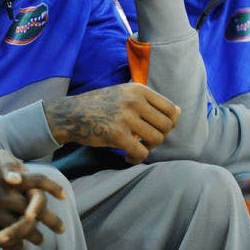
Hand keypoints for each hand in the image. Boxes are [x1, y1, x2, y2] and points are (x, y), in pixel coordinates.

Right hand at [0, 156, 65, 249]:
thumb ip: (7, 187)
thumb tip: (27, 194)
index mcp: (6, 179)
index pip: (37, 181)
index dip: (53, 188)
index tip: (65, 197)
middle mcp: (4, 194)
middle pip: (37, 209)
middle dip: (52, 220)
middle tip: (61, 228)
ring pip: (25, 228)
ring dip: (35, 237)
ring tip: (40, 240)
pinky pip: (9, 240)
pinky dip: (17, 244)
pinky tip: (19, 245)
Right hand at [44, 82, 180, 162]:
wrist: (71, 114)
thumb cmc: (100, 105)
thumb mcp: (125, 94)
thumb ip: (150, 101)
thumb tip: (178, 112)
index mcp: (138, 89)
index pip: (171, 109)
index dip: (169, 124)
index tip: (157, 130)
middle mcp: (134, 101)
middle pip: (166, 126)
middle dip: (159, 138)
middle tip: (145, 141)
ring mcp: (125, 117)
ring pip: (156, 140)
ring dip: (148, 149)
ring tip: (136, 149)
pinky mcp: (116, 135)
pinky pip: (141, 153)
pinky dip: (137, 159)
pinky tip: (128, 158)